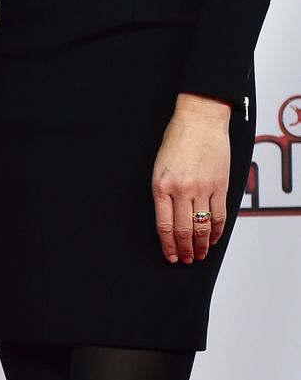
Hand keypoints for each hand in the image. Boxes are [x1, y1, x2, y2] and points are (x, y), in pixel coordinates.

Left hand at [151, 93, 230, 264]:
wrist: (200, 119)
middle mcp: (181, 189)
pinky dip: (217, 231)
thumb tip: (169, 217)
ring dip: (201, 246)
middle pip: (183, 231)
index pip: (164, 226)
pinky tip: (213, 238)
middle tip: (186, 260)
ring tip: (200, 255)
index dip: (168, 246)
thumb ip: (164, 190)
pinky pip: (219, 215)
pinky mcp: (219, 186)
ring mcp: (202, 189)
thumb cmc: (177, 138)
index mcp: (161, 184)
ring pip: (202, 227)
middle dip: (184, 250)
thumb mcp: (160, 165)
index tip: (170, 256)